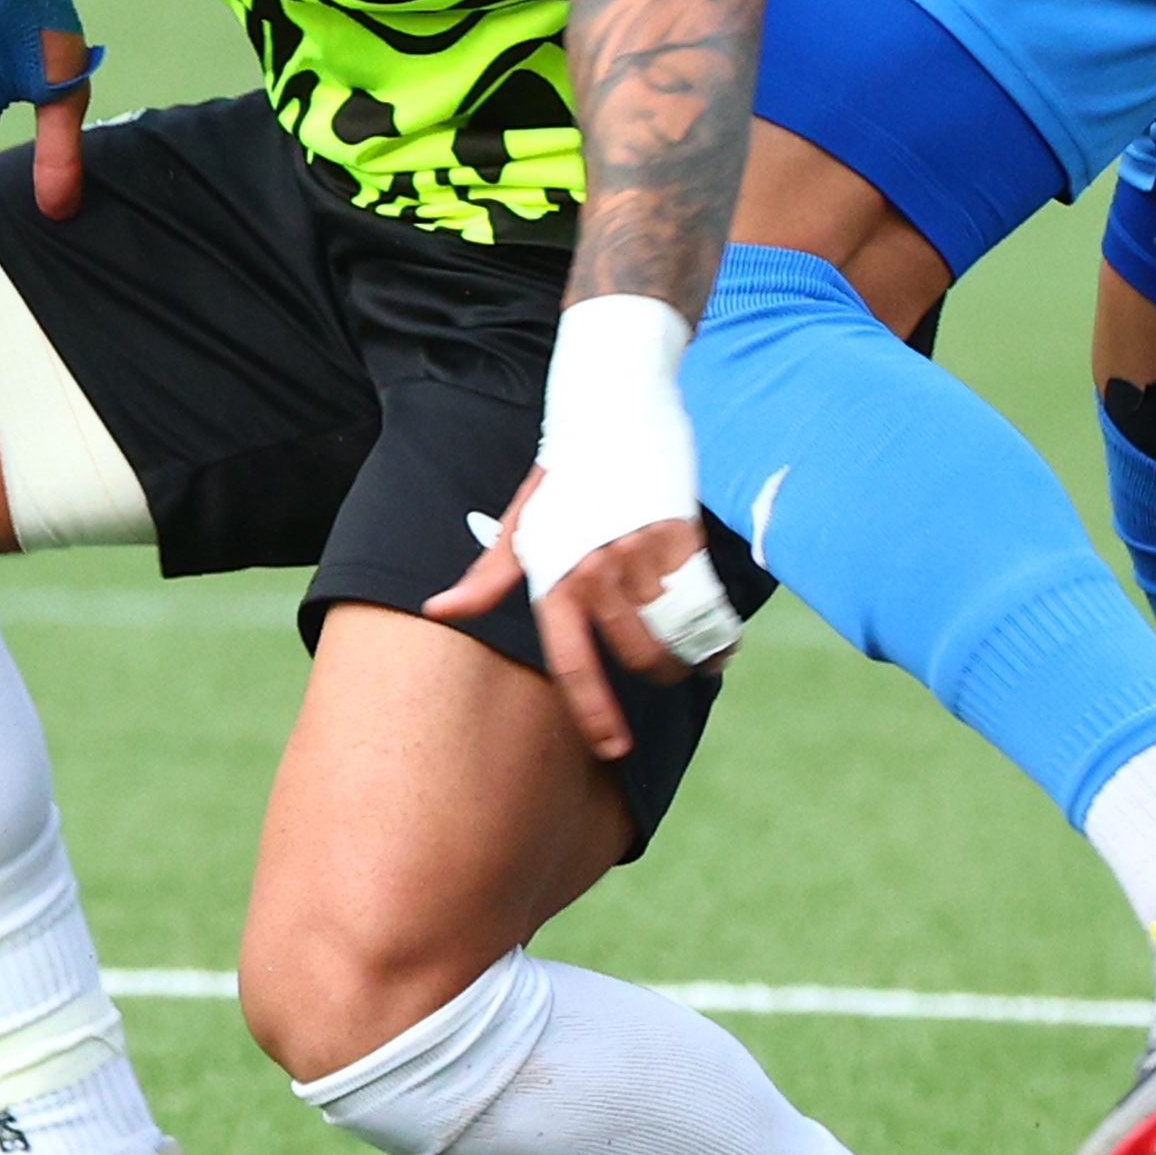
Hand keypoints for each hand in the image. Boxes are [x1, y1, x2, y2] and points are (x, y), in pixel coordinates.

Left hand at [424, 475, 730, 765]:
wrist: (610, 406)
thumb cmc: (562, 474)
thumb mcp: (520, 525)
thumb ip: (487, 578)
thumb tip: (434, 610)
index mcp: (552, 577)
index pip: (570, 662)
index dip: (594, 711)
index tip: (614, 749)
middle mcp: (593, 570)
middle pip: (636, 655)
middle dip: (658, 675)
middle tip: (666, 672)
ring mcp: (638, 553)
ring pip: (675, 634)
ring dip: (691, 658)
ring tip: (697, 660)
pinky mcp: (679, 535)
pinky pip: (706, 604)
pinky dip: (719, 633)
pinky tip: (721, 644)